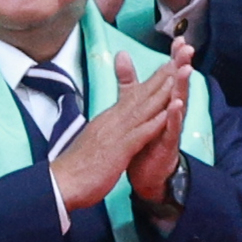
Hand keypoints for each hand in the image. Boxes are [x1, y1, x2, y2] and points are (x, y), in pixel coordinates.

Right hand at [50, 44, 191, 217]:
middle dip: (161, 77)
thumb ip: (104, 130)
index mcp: (108, 120)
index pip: (133, 96)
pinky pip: (141, 133)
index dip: (151, 82)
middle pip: (141, 95)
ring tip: (178, 76)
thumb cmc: (77, 166)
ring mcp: (116, 133)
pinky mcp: (119, 150)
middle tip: (179, 59)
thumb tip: (108, 125)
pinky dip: (155, 122)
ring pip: (143, 108)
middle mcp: (112, 121)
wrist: (62, 183)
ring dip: (162, 92)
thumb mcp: (93, 141)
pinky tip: (168, 112)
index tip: (167, 68)